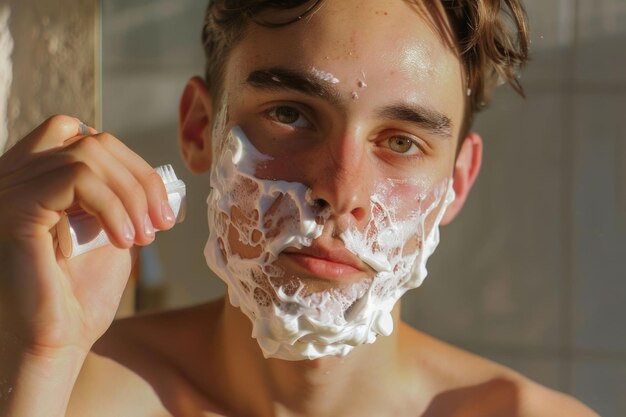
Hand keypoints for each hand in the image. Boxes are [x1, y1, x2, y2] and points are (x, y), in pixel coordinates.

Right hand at [0, 115, 174, 356]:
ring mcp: (9, 189)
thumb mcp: (111, 230)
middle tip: (161, 222)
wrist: (54, 342)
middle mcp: (12, 175)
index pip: (83, 135)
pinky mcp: (14, 208)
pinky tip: (123, 241)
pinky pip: (77, 178)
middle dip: (140, 180)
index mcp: (33, 178)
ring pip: (88, 154)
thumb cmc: (81, 295)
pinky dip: (113, 206)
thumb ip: (120, 196)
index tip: (160, 205)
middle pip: (91, 140)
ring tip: (144, 237)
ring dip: (131, 195)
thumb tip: (155, 176)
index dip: (130, 163)